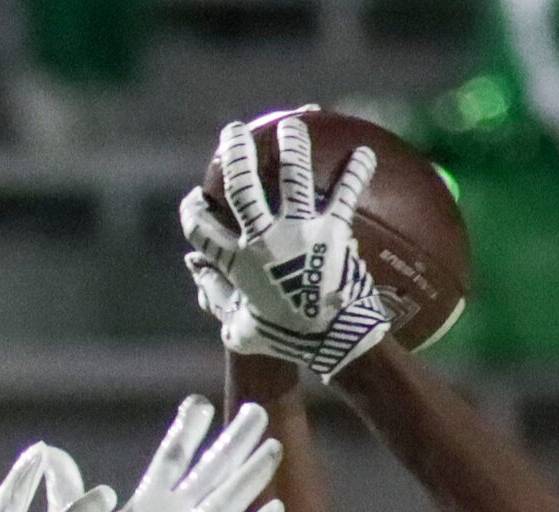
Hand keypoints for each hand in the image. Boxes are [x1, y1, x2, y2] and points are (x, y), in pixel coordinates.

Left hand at [4, 398, 287, 511]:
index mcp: (145, 505)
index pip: (172, 458)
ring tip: (274, 447)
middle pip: (212, 472)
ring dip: (251, 476)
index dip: (188, 431)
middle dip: (234, 442)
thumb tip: (49, 450)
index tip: (199, 403)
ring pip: (229, 502)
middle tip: (256, 411)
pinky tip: (275, 509)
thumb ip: (66, 490)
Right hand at [181, 116, 392, 381]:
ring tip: (291, 124)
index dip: (193, 210)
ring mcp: (299, 232)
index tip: (197, 197)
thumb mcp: (242, 330)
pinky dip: (357, 171)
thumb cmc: (287, 340)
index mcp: (237, 263)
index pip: (201, 229)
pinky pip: (345, 193)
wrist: (334, 341)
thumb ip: (217, 299)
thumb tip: (196, 271)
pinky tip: (366, 152)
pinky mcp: (333, 230)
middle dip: (234, 152)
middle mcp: (263, 240)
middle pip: (241, 186)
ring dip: (291, 144)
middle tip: (234, 132)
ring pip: (291, 176)